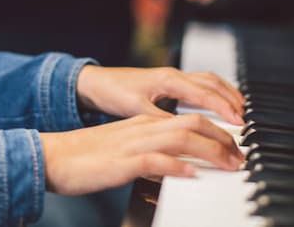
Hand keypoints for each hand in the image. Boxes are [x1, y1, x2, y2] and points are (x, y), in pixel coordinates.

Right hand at [40, 114, 242, 194]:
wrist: (53, 156)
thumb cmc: (87, 157)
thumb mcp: (126, 151)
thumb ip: (153, 155)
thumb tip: (179, 168)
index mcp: (144, 123)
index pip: (190, 119)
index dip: (218, 131)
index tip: (234, 146)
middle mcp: (143, 127)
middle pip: (193, 124)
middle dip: (223, 139)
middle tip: (240, 156)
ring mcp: (133, 143)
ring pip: (181, 137)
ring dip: (210, 150)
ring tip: (229, 164)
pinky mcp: (122, 161)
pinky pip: (155, 161)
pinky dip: (177, 166)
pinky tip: (192, 174)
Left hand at [76, 66, 243, 124]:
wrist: (96, 82)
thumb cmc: (113, 92)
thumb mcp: (136, 109)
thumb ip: (160, 119)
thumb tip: (181, 131)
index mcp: (169, 80)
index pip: (204, 94)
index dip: (223, 108)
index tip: (238, 121)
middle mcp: (174, 75)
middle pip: (212, 82)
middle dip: (231, 98)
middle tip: (246, 117)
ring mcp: (173, 76)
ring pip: (208, 80)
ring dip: (226, 92)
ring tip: (240, 108)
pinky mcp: (170, 81)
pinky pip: (200, 82)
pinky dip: (214, 91)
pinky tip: (218, 101)